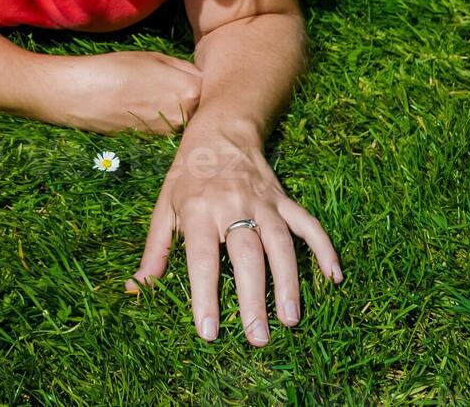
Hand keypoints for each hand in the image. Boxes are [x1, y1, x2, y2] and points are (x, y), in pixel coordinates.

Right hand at [58, 51, 202, 135]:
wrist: (82, 95)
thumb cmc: (117, 68)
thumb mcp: (155, 58)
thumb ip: (184, 69)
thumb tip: (199, 76)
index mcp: (191, 90)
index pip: (212, 86)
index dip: (204, 79)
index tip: (196, 75)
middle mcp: (185, 115)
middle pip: (201, 106)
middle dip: (195, 97)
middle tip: (176, 84)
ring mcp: (169, 132)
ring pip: (185, 118)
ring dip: (179, 109)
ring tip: (157, 94)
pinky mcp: (153, 141)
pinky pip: (167, 127)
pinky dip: (162, 118)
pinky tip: (145, 106)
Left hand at [123, 130, 342, 345]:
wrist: (220, 131)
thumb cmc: (187, 176)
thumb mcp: (163, 208)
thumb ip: (155, 251)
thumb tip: (135, 289)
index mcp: (198, 211)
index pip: (203, 260)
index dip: (206, 297)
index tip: (209, 332)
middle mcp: (233, 206)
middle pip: (247, 256)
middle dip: (253, 299)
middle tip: (257, 338)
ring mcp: (263, 202)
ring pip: (280, 244)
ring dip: (288, 283)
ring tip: (290, 319)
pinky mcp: (284, 199)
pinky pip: (308, 224)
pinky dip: (324, 248)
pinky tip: (334, 277)